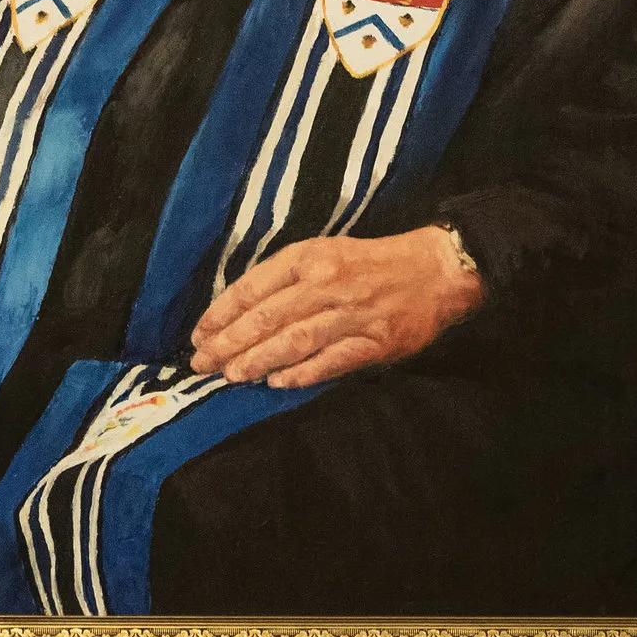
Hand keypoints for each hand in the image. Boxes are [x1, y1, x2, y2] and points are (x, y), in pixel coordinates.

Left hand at [186, 228, 482, 388]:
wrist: (437, 270)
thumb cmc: (373, 262)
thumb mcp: (326, 252)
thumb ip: (287, 279)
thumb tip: (241, 312)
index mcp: (310, 256)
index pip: (254, 287)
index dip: (222, 313)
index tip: (199, 334)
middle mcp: (327, 282)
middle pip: (267, 317)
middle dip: (229, 343)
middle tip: (203, 363)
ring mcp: (352, 314)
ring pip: (293, 341)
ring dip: (257, 361)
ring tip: (231, 376)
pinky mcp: (375, 341)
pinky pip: (331, 361)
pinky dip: (301, 374)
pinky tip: (277, 383)